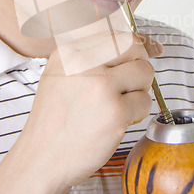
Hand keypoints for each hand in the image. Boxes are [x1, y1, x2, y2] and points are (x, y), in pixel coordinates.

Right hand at [17, 30, 160, 189]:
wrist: (41, 160)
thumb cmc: (55, 121)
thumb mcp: (63, 75)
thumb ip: (98, 57)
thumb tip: (150, 46)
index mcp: (69, 51)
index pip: (117, 33)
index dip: (139, 43)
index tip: (152, 49)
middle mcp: (84, 62)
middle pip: (134, 46)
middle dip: (140, 65)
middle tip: (131, 84)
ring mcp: (101, 86)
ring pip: (145, 72)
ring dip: (139, 91)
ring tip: (116, 106)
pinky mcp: (116, 111)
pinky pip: (145, 102)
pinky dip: (136, 114)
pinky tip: (115, 122)